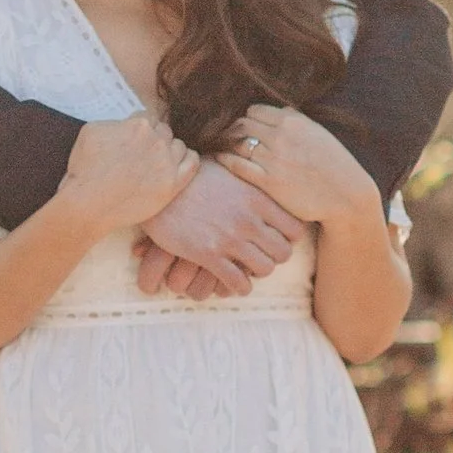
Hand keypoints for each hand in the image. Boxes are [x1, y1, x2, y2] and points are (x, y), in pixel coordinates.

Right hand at [59, 113, 198, 237]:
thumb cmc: (85, 169)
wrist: (88, 203)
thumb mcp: (91, 131)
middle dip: (153, 139)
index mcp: (138, 125)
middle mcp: (157, 140)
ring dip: (169, 150)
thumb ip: (114, 123)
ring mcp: (167, 163)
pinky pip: (193, 163)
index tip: (132, 141)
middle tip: (141, 155)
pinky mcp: (173, 184)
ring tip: (156, 163)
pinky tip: (178, 164)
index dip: (138, 130)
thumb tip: (124, 125)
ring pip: (178, 146)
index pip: (147, 119)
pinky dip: (188, 159)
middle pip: (164, 131)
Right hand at [132, 156, 304, 298]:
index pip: (294, 229)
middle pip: (283, 253)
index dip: (287, 238)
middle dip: (273, 258)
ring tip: (244, 269)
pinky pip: (237, 283)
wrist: (158, 184)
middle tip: (259, 256)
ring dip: (255, 273)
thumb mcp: (226, 166)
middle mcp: (248, 219)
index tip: (274, 238)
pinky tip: (230, 282)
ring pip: (264, 269)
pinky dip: (238, 287)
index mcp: (256, 198)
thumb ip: (246, 173)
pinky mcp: (208, 254)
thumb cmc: (191, 173)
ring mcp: (229, 238)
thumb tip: (257, 166)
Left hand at [220, 104, 381, 228]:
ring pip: (236, 142)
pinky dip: (225, 158)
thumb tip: (279, 111)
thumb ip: (296, 120)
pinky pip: (236, 164)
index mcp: (292, 122)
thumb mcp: (318, 132)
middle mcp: (279, 136)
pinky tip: (220, 157)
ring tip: (221, 146)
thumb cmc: (334, 164)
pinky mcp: (267, 181)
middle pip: (241, 124)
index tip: (246, 126)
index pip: (254, 110)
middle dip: (235, 130)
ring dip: (227, 143)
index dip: (248, 118)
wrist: (345, 195)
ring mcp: (272, 159)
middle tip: (229, 137)